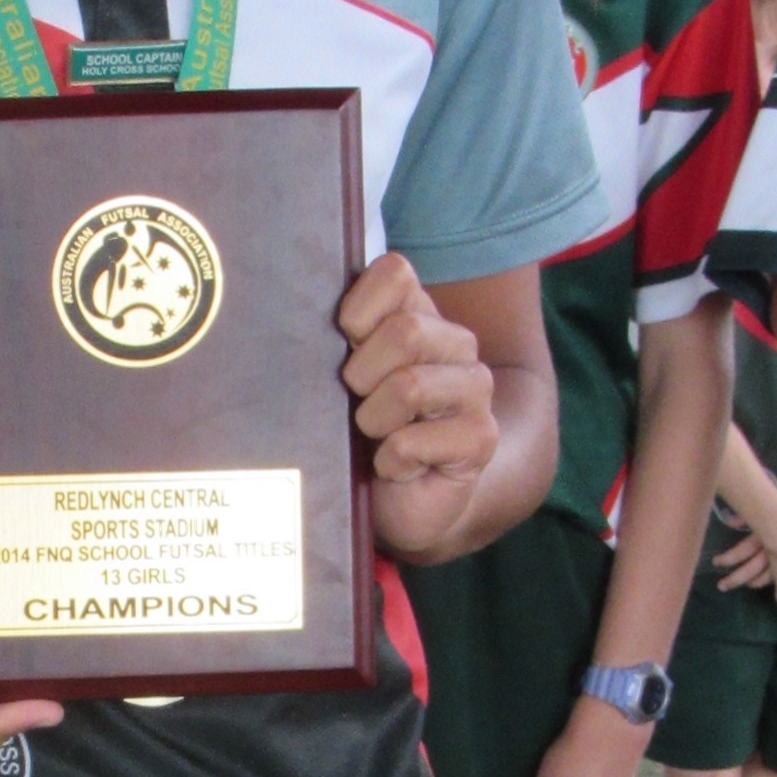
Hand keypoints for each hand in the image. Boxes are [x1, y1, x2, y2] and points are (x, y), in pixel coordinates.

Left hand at [341, 252, 496, 556]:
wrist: (401, 503)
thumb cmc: (360, 434)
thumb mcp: (340, 376)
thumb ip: (335, 337)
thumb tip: (295, 306)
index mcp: (419, 314)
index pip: (395, 273)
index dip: (357, 312)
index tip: (345, 347)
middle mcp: (455, 344)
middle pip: (405, 331)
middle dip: (361, 376)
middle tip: (357, 403)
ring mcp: (474, 389)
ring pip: (410, 385)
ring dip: (374, 421)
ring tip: (376, 437)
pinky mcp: (481, 438)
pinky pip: (412, 442)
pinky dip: (389, 461)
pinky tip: (395, 467)